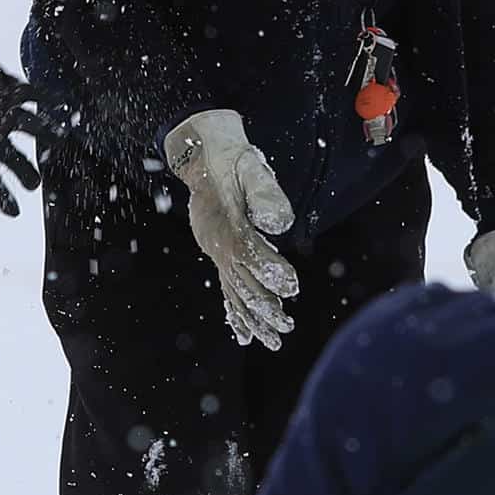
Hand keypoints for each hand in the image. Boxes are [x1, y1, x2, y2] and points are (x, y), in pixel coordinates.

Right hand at [164, 111, 299, 349]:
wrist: (203, 154)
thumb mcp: (250, 167)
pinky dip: (235, 311)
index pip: (246, 251)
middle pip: (239, 280)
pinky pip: (225, 287)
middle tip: (285, 326)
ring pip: (233, 290)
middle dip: (263, 306)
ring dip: (253, 317)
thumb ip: (265, 192)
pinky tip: (245, 335)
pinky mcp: (218, 253)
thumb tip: (280, 222)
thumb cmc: (231, 159)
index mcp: (225, 221)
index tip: (292, 286)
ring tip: (273, 340)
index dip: (268, 269)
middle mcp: (216, 241)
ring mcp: (215, 250)